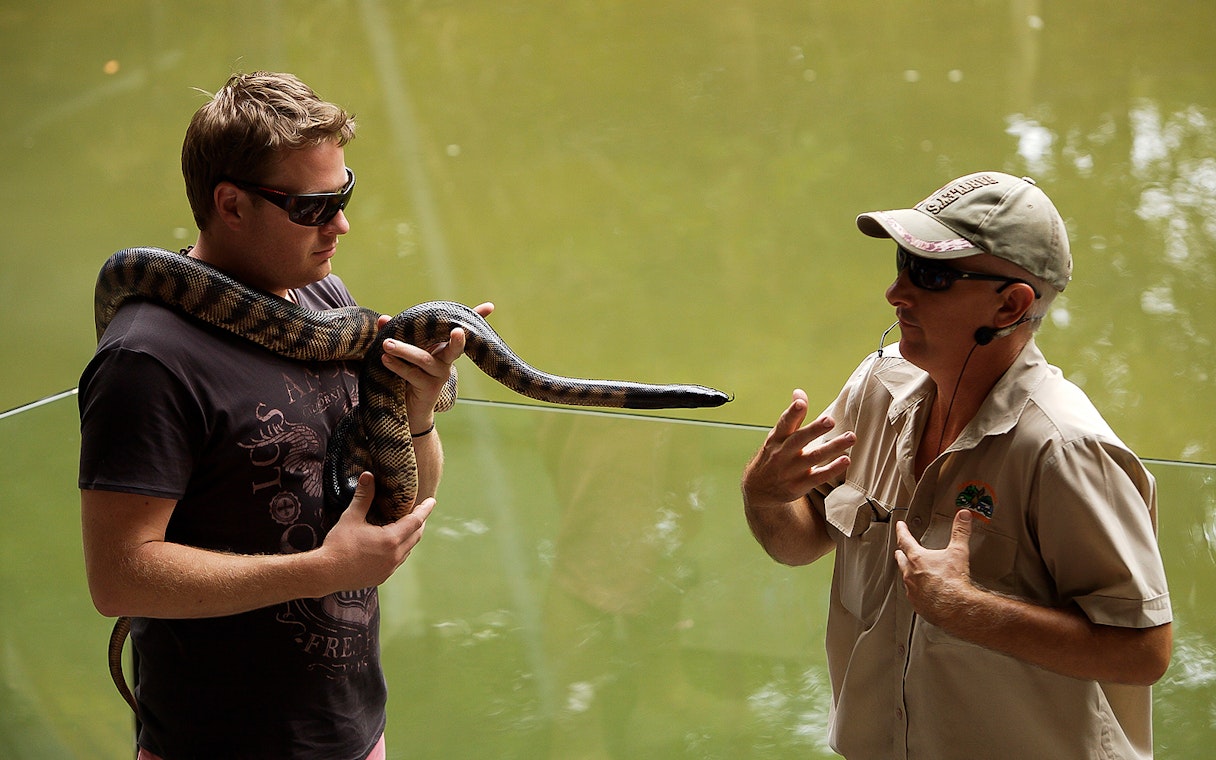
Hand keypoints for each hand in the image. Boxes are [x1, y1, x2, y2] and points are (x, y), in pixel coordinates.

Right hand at [319, 472, 434, 591]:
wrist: (325, 574)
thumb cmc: (338, 545)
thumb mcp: (351, 517)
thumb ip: (364, 497)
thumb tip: (368, 476)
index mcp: (391, 540)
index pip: (416, 521)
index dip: (425, 510)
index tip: (432, 501)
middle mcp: (394, 556)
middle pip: (416, 536)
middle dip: (419, 523)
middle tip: (419, 512)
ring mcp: (389, 569)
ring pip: (407, 550)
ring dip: (410, 537)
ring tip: (406, 527)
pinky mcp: (382, 577)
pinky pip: (398, 561)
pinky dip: (400, 550)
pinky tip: (391, 545)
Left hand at [378, 302, 494, 429]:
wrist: (410, 409)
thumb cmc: (409, 374)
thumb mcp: (405, 352)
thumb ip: (397, 334)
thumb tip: (382, 318)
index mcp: (443, 348)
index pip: (459, 331)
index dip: (476, 318)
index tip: (489, 306)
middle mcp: (446, 361)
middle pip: (455, 348)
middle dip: (459, 340)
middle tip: (458, 331)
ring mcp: (440, 375)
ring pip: (424, 359)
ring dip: (404, 350)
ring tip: (387, 344)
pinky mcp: (429, 389)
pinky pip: (413, 375)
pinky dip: (398, 366)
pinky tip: (386, 359)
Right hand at [742, 389, 855, 506]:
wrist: (759, 489)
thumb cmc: (773, 457)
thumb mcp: (777, 437)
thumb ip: (792, 417)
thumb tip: (799, 392)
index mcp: (777, 439)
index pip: (784, 423)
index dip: (792, 413)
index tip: (801, 403)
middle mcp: (782, 454)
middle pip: (799, 440)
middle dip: (814, 429)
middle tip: (830, 420)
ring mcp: (790, 471)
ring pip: (813, 457)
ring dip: (833, 447)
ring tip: (850, 437)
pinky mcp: (799, 486)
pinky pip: (818, 477)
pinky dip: (832, 469)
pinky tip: (846, 460)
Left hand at [894, 508, 976, 625]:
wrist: (955, 608)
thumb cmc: (953, 582)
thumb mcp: (958, 552)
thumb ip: (960, 531)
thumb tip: (962, 516)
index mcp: (917, 559)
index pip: (905, 540)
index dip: (902, 531)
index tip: (900, 526)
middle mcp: (910, 574)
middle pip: (901, 560)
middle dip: (901, 553)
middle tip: (900, 550)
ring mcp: (912, 590)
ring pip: (906, 578)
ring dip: (908, 573)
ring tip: (912, 571)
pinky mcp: (918, 604)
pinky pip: (914, 595)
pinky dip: (917, 591)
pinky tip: (923, 592)